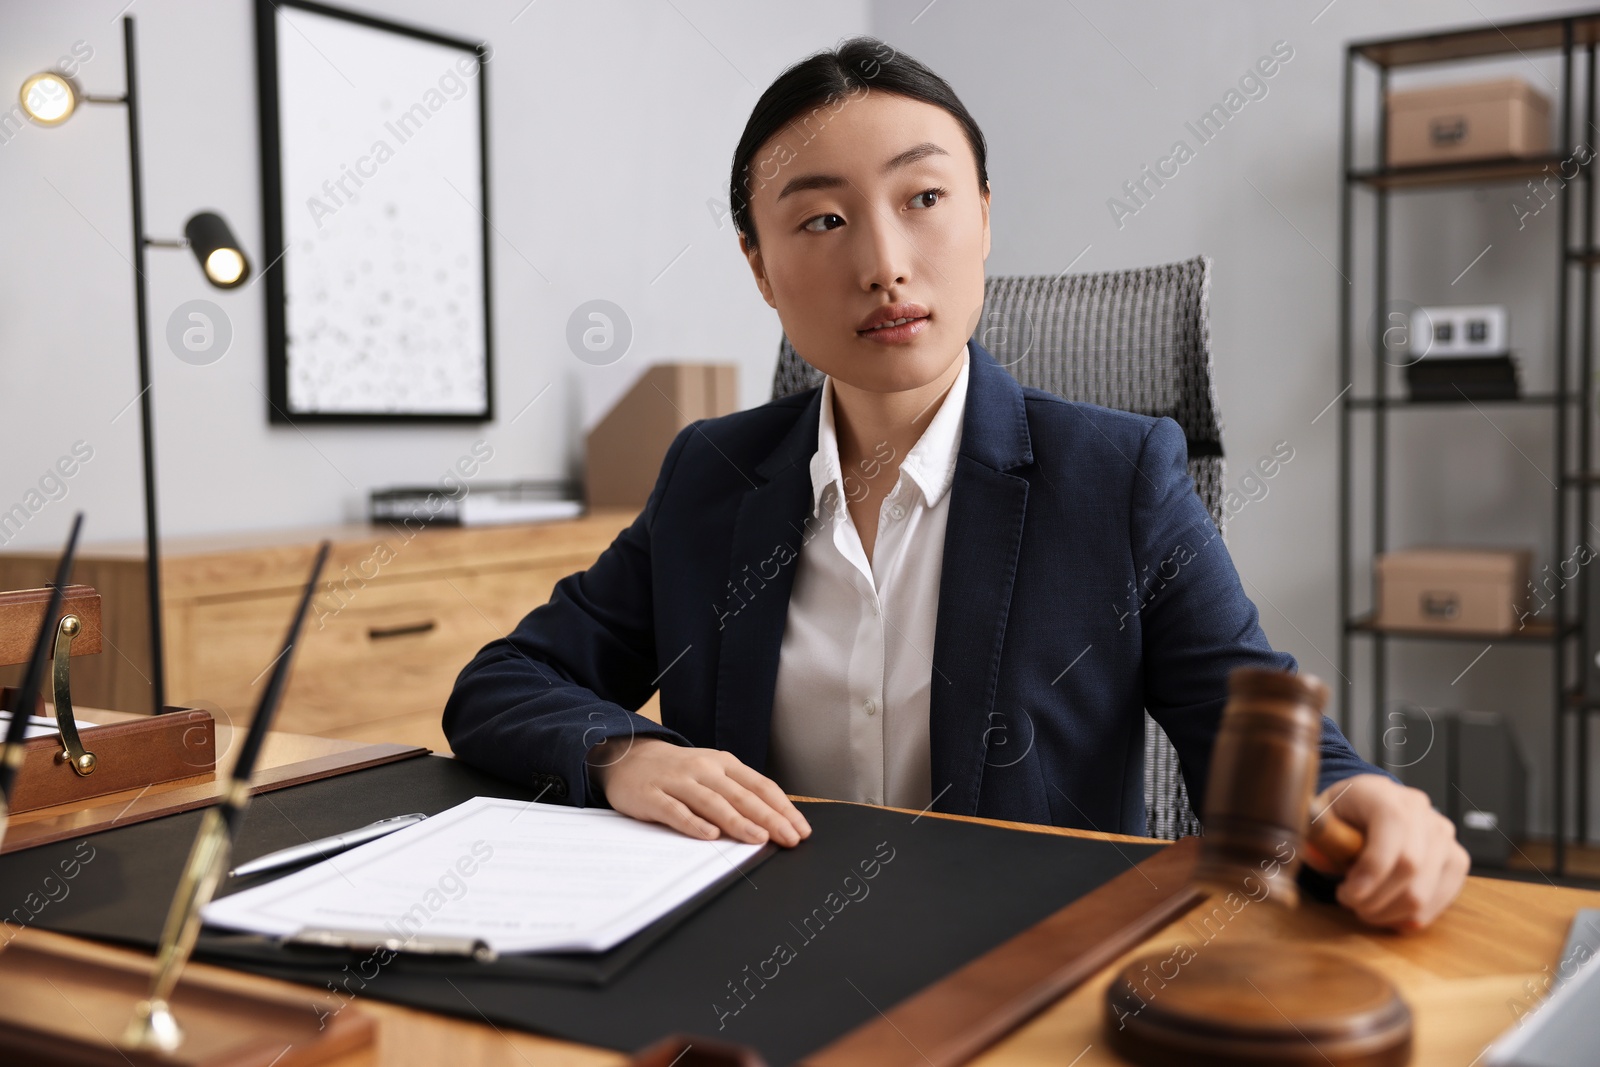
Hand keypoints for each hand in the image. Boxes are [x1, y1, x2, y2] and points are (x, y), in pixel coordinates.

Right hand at [585, 737, 811, 847]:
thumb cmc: (677, 771)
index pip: (760, 786)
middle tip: (789, 838)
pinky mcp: (652, 796)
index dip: (782, 808)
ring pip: (713, 802)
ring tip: (759, 838)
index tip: (800, 829)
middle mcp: (704, 768)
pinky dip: (693, 823)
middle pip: (742, 795)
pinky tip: (709, 835)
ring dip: (738, 822)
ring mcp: (677, 781)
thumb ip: (736, 793)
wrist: (627, 756)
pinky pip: (675, 811)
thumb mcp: (711, 773)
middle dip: (769, 818)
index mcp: (723, 763)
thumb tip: (771, 823)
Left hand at [1304, 773, 1469, 929]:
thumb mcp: (1319, 816)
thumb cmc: (1340, 815)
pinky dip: (1410, 916)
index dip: (1371, 868)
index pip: (1393, 826)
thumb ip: (1318, 835)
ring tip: (1365, 907)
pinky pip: (1440, 900)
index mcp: (1383, 793)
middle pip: (1411, 865)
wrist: (1366, 807)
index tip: (1348, 894)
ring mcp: (1443, 835)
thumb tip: (1317, 853)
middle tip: (1349, 902)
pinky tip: (1387, 911)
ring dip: (1389, 911)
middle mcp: (1421, 810)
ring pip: (1425, 890)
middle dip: (1375, 897)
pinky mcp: (1455, 860)